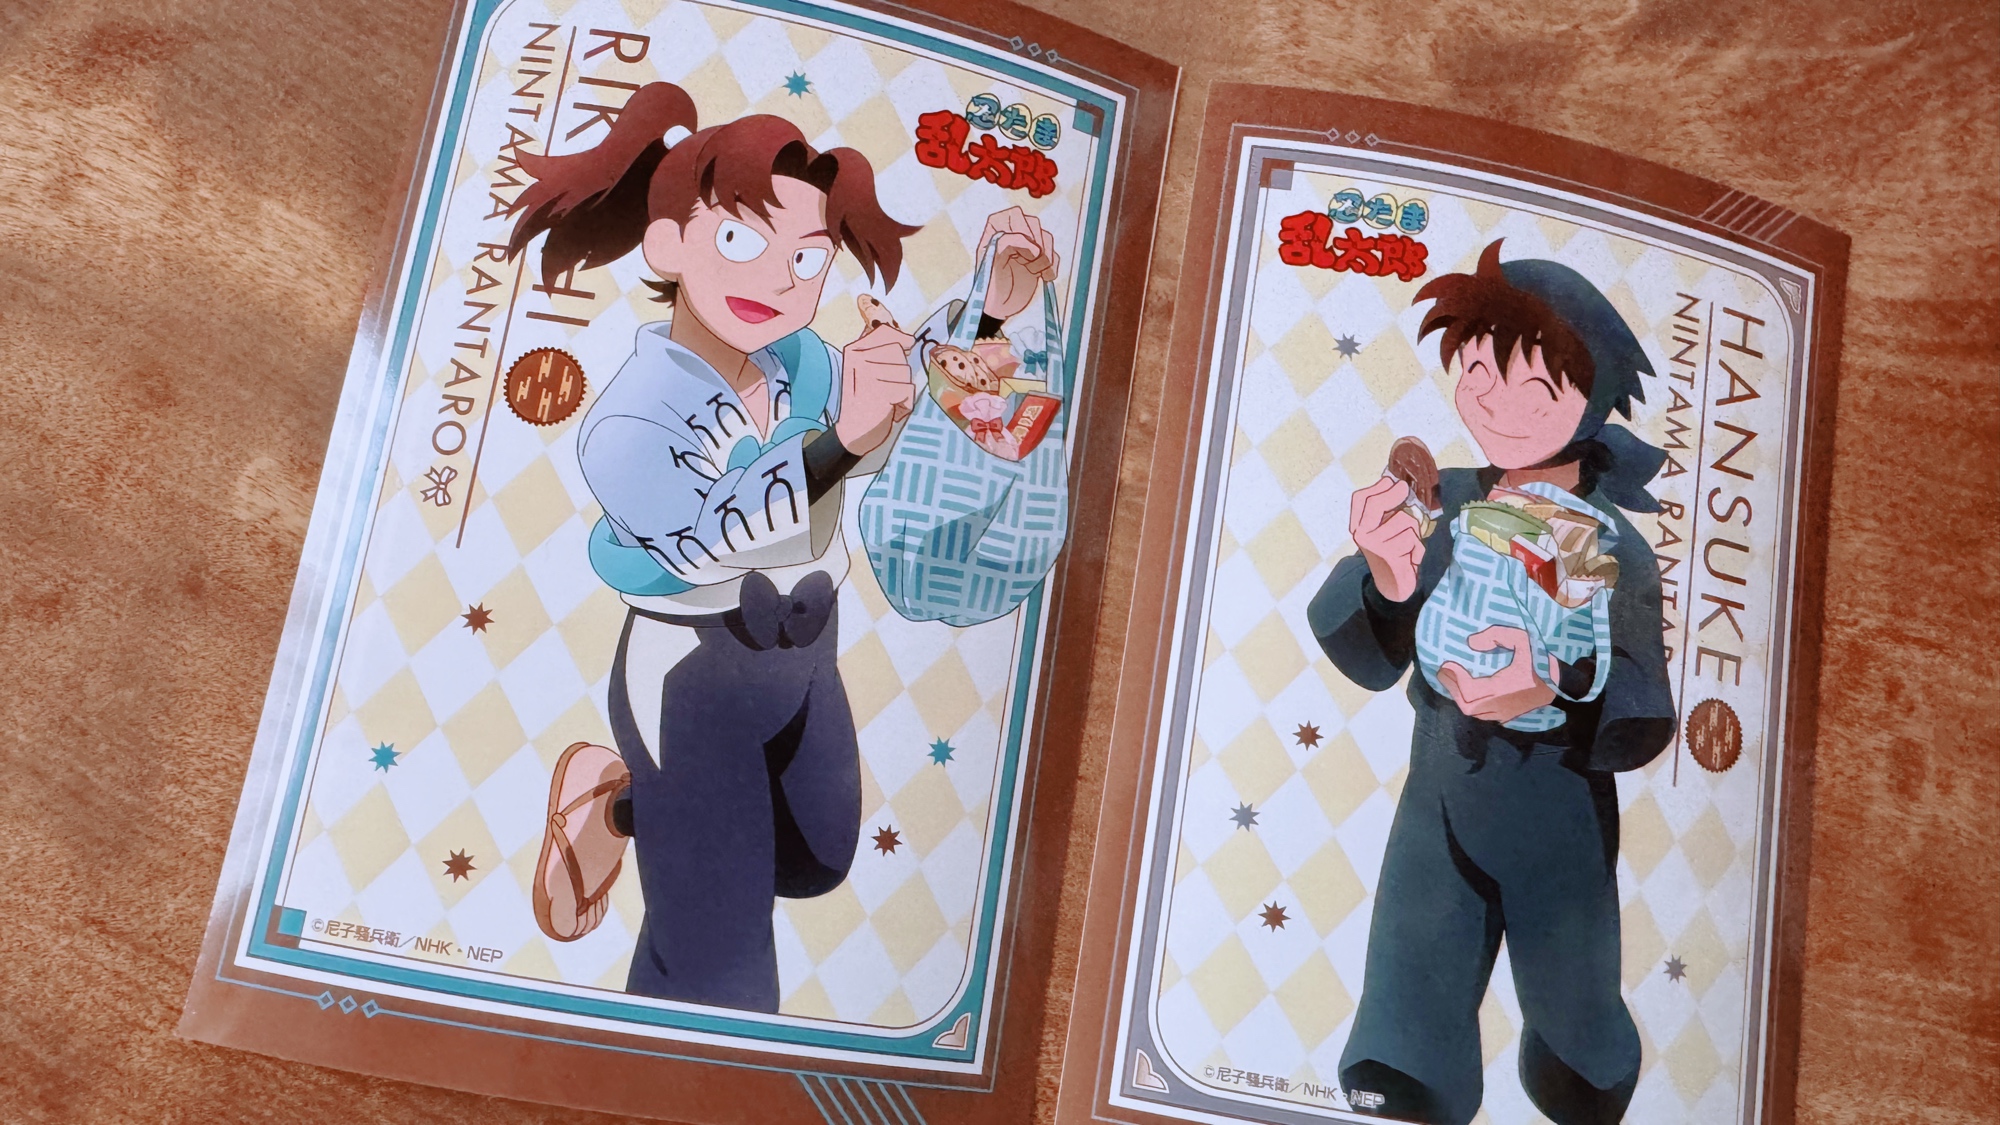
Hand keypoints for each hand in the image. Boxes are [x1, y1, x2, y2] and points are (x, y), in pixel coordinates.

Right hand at [834, 322, 915, 456]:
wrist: (854, 433)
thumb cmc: (867, 399)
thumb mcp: (869, 368)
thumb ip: (882, 347)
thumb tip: (908, 338)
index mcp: (853, 350)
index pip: (886, 332)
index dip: (899, 342)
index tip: (893, 359)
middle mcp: (857, 358)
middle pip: (899, 352)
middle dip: (899, 372)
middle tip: (884, 388)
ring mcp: (867, 374)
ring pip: (906, 372)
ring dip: (902, 390)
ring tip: (886, 399)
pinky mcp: (880, 391)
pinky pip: (908, 390)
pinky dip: (904, 404)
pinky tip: (889, 410)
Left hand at [976, 206, 1057, 320]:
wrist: (998, 306)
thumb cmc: (988, 285)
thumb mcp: (990, 262)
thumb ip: (1007, 244)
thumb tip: (1034, 248)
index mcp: (996, 228)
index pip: (1015, 215)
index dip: (1021, 231)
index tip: (1019, 252)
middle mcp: (1013, 233)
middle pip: (1034, 224)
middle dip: (1034, 246)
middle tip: (1026, 264)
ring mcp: (1028, 246)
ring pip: (1047, 238)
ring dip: (1044, 258)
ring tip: (1033, 272)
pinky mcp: (1040, 259)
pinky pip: (1054, 255)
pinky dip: (1052, 268)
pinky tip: (1043, 277)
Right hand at [1350, 475, 1423, 601]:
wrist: (1392, 584)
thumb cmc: (1392, 553)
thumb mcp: (1385, 530)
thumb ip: (1387, 510)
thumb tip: (1396, 482)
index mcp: (1358, 526)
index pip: (1360, 499)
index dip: (1377, 487)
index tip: (1391, 481)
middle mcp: (1361, 534)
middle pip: (1376, 503)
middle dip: (1394, 494)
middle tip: (1404, 489)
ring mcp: (1374, 545)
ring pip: (1404, 520)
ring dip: (1414, 530)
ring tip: (1410, 543)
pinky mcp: (1389, 555)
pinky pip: (1412, 538)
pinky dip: (1417, 547)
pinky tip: (1411, 557)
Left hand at [1438, 626, 1557, 722]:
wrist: (1564, 683)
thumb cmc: (1542, 660)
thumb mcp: (1522, 639)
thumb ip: (1496, 636)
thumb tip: (1472, 643)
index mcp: (1504, 688)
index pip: (1470, 689)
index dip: (1454, 678)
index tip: (1446, 664)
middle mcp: (1502, 705)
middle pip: (1466, 705)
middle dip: (1452, 688)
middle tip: (1445, 673)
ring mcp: (1505, 713)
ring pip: (1474, 712)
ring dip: (1460, 698)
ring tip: (1453, 681)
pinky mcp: (1509, 716)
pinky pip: (1483, 715)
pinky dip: (1471, 705)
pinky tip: (1468, 693)